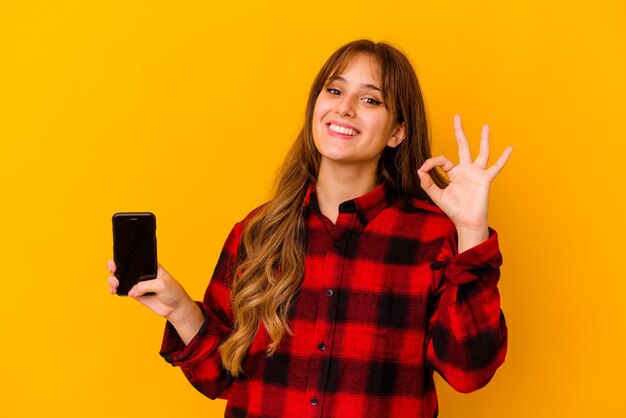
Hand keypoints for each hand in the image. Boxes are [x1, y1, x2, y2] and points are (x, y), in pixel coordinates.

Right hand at [107, 261, 195, 322]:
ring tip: (115, 284)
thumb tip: (132, 291)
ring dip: (113, 279)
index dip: (125, 257)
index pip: (136, 258)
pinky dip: (115, 290)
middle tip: (113, 270)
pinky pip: (122, 290)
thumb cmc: (173, 292)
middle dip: (115, 267)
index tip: (117, 259)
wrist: (175, 308)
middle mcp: (142, 273)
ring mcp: (138, 283)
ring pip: (121, 279)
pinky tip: (113, 290)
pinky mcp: (135, 294)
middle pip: (125, 267)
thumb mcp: (162, 284)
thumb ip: (146, 286)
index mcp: (150, 266)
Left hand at [417, 115, 511, 240]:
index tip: (424, 168)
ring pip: (481, 152)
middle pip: (463, 146)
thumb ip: (428, 183)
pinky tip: (510, 148)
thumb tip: (420, 170)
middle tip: (457, 117)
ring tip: (486, 126)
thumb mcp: (437, 195)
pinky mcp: (485, 179)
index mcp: (453, 173)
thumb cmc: (453, 209)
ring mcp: (476, 173)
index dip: (432, 162)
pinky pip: (496, 167)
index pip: (442, 160)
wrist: (466, 221)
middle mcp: (465, 170)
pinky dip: (503, 158)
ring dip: (484, 139)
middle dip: (459, 131)